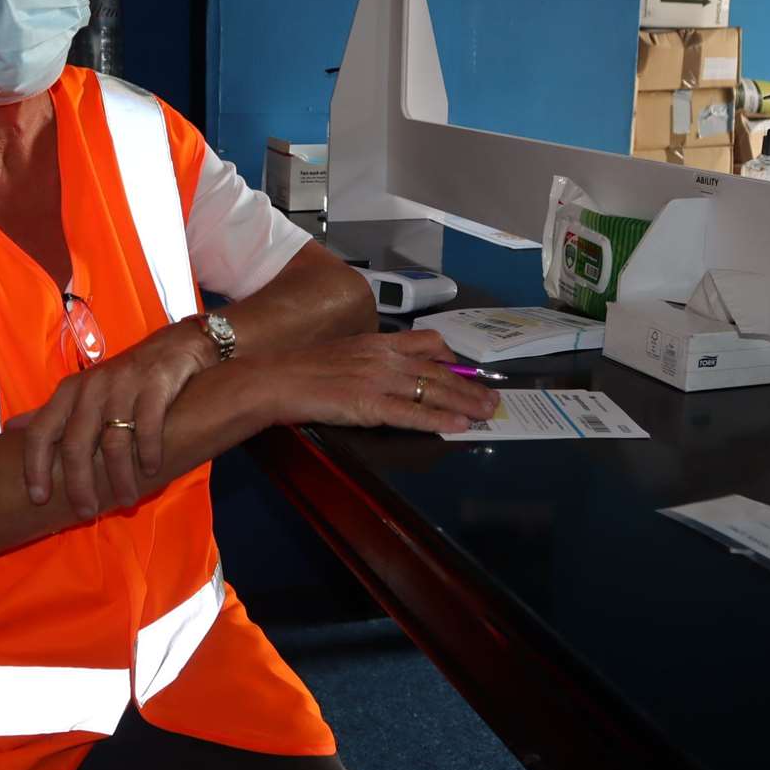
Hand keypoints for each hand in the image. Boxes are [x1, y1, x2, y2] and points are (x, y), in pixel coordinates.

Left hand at [9, 320, 214, 517]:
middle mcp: (91, 388)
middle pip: (75, 445)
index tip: (38, 498)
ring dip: (119, 477)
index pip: (40, 432)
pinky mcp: (154, 385)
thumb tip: (10, 429)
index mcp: (68, 392)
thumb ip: (51, 413)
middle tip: (86, 512)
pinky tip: (152, 470)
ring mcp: (122, 386)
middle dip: (79, 484)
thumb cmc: (124, 378)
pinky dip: (148, 453)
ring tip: (127, 500)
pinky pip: (147, 427)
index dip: (35, 467)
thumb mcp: (83, 391)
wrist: (176, 347)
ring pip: (113, 442)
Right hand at [252, 330, 499, 433]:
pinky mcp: (370, 404)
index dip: (451, 359)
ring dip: (465, 403)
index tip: (464, 370)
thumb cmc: (303, 368)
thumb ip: (369, 359)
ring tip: (486, 413)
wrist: (277, 378)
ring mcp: (379, 380)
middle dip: (469, 386)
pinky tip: (458, 426)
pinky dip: (439, 420)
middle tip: (492, 399)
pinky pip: (413, 413)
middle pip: (438, 371)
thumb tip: (388, 372)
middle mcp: (385, 357)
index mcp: (378, 343)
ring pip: (433, 391)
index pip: (426, 343)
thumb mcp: (344, 352)